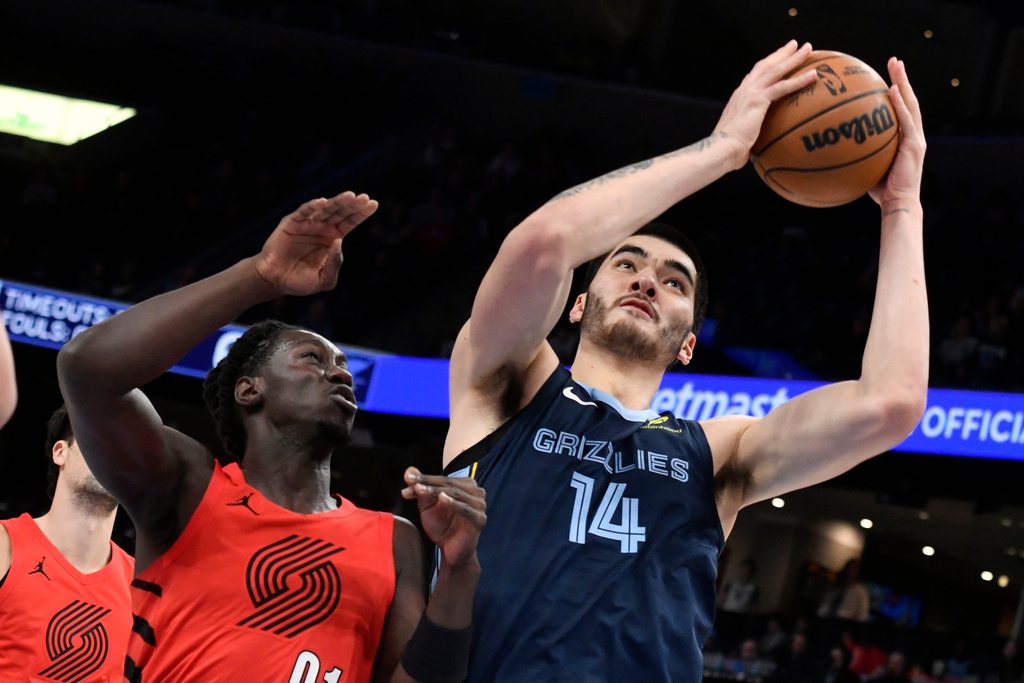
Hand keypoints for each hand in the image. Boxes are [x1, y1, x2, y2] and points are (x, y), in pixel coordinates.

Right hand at [254, 191, 377, 296]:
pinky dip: (312, 207)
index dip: (361, 213)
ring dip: (337, 202)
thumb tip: (338, 241)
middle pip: (341, 212)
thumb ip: (335, 263)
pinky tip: (323, 202)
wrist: (276, 281)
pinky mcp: (291, 223)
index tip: (374, 204)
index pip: (350, 222)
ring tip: (350, 196)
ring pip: (325, 209)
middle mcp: (322, 228)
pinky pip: (303, 212)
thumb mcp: (325, 279)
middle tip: (364, 198)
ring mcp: (307, 224)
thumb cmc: (301, 282)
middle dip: (353, 204)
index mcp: (333, 238)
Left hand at [402, 467, 485, 569]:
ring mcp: (480, 505)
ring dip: (435, 491)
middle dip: (428, 483)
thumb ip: (420, 488)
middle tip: (411, 484)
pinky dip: (453, 503)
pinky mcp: (479, 519)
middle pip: (449, 484)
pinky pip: (465, 509)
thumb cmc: (442, 527)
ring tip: (419, 489)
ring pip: (455, 493)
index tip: (407, 480)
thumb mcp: (427, 506)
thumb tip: (409, 470)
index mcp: (466, 485)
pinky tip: (442, 498)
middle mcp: (476, 492)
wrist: (451, 552)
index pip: (443, 479)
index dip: (425, 479)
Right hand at [713, 40, 818, 168]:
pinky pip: (783, 87)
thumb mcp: (740, 137)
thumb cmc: (729, 150)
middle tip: (795, 44)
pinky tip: (813, 75)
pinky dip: (799, 80)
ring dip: (793, 58)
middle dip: (781, 53)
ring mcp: (750, 93)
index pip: (755, 75)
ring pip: (776, 70)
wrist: (721, 149)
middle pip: (766, 65)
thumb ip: (750, 134)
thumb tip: (756, 146)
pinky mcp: (758, 100)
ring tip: (808, 49)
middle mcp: (744, 90)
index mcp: (739, 97)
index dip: (767, 65)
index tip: (778, 58)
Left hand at [869, 58, 925, 208]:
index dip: (895, 90)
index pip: (900, 108)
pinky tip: (892, 90)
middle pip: (908, 99)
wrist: (897, 204)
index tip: (886, 74)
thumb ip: (855, 152)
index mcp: (904, 137)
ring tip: (896, 65)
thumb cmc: (879, 190)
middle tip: (894, 60)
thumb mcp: (864, 166)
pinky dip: (900, 104)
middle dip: (902, 78)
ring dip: (903, 83)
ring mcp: (916, 138)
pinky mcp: (915, 145)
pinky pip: (907, 120)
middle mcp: (913, 134)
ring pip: (911, 104)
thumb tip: (829, 145)